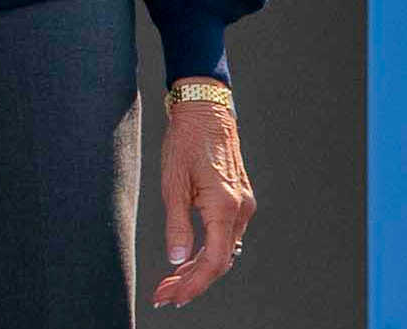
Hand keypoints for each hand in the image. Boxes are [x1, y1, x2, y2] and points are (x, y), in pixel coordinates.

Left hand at [150, 92, 253, 307]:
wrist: (205, 109)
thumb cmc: (187, 140)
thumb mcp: (173, 183)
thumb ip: (176, 224)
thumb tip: (177, 260)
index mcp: (225, 207)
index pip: (213, 262)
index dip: (192, 284)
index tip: (171, 297)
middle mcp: (240, 210)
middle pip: (219, 261)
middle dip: (192, 281)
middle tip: (164, 294)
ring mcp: (243, 204)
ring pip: (223, 250)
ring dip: (198, 268)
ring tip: (170, 281)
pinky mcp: (238, 199)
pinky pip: (225, 235)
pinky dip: (207, 251)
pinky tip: (188, 258)